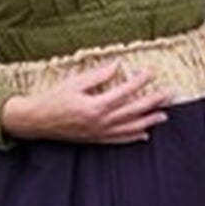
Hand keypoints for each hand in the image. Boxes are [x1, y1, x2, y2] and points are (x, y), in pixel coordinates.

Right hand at [0, 63, 170, 144]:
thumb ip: (98, 75)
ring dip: (149, 121)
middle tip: (169, 94)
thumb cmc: (53, 99)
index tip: (152, 72)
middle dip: (153, 102)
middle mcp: (100, 122)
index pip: (125, 92)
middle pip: (133, 111)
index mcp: (95, 106)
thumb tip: (118, 65)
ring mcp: (99, 133)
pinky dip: (133, 137)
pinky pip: (119, 140)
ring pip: (130, 128)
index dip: (141, 81)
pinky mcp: (95, 140)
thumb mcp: (74, 82)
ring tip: (165, 115)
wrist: (35, 121)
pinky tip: (145, 134)